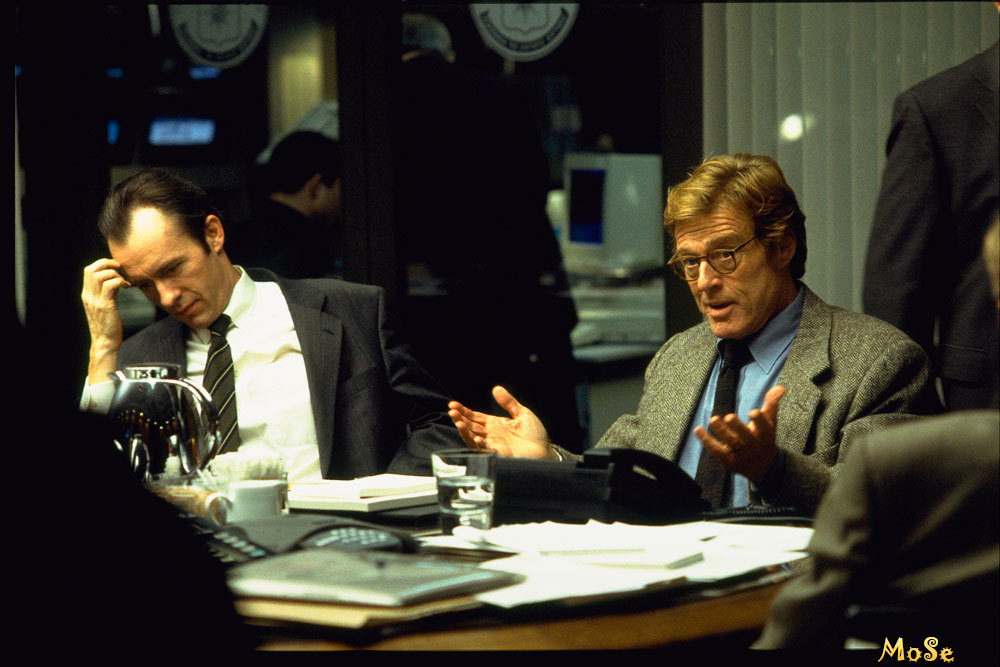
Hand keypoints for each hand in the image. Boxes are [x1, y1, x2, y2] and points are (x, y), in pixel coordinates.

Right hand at [81, 258, 129, 383]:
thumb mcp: (104, 306)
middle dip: (106, 263)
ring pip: (99, 276)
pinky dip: (119, 281)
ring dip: (114, 273)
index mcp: (87, 295)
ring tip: (124, 281)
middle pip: (90, 270)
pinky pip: (109, 286)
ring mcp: (95, 301)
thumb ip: (106, 293)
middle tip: (120, 268)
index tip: (115, 267)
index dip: (101, 264)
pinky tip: (127, 287)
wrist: (105, 343)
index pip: (87, 271)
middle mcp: (88, 296)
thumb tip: (115, 282)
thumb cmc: (108, 325)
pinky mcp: (104, 306)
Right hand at [447, 385, 555, 458]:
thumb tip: (496, 388)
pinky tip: (476, 437)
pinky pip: (485, 450)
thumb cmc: (535, 435)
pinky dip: (479, 444)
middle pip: (470, 426)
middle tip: (451, 411)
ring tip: (457, 421)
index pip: (475, 417)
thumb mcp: (522, 414)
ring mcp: (493, 445)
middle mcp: (491, 435)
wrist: (545, 452)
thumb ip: (509, 402)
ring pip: (473, 438)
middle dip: (460, 418)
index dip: (464, 411)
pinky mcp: (498, 455)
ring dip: (464, 430)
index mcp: (495, 424)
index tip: (453, 405)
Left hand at [693, 384, 784, 483]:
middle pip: (746, 438)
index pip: (764, 428)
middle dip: (738, 427)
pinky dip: (706, 440)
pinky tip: (697, 429)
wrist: (763, 467)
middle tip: (729, 416)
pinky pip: (716, 450)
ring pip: (731, 443)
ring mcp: (741, 455)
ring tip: (713, 419)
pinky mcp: (728, 461)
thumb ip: (771, 404)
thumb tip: (780, 387)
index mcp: (766, 436)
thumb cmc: (764, 439)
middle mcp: (754, 446)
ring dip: (721, 431)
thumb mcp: (770, 422)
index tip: (753, 411)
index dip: (759, 420)